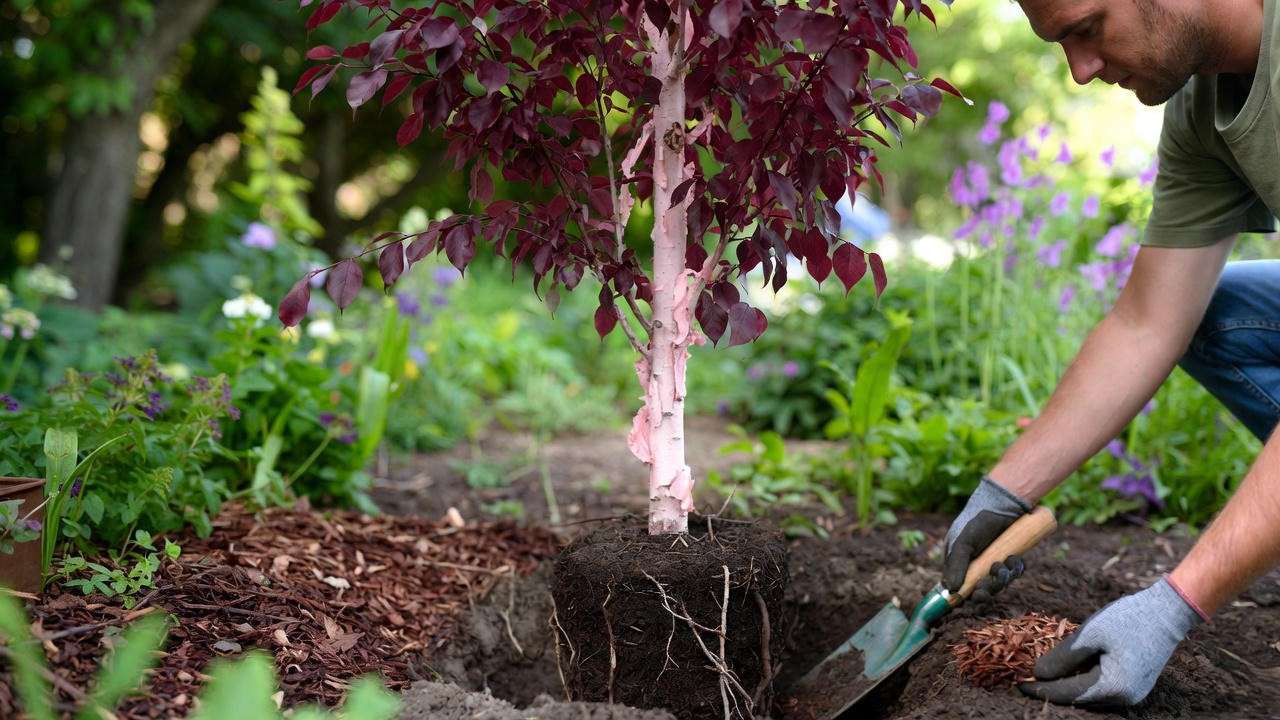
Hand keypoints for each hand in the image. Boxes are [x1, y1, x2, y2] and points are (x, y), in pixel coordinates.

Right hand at [942, 476, 1031, 598]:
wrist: (1003, 503)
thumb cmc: (976, 521)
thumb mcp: (962, 542)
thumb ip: (956, 566)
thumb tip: (950, 591)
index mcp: (959, 562)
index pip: (959, 586)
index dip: (965, 596)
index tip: (972, 598)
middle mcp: (975, 564)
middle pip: (980, 589)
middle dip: (986, 590)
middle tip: (988, 587)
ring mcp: (993, 561)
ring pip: (998, 582)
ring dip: (1002, 578)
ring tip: (1004, 564)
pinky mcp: (1010, 558)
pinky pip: (1013, 572)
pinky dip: (1015, 569)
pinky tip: (1015, 559)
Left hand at [1020, 578, 1203, 705]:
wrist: (1168, 610)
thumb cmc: (1129, 618)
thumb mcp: (1090, 634)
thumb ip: (1062, 657)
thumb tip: (1038, 674)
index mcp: (1114, 687)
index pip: (1068, 694)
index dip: (1041, 689)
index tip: (1018, 684)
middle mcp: (1125, 698)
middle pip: (1079, 696)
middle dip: (1052, 687)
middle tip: (1025, 678)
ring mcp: (1132, 694)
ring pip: (1090, 692)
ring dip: (1067, 682)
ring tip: (1043, 671)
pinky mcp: (1135, 684)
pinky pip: (1102, 685)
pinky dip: (1083, 677)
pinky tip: (1068, 666)